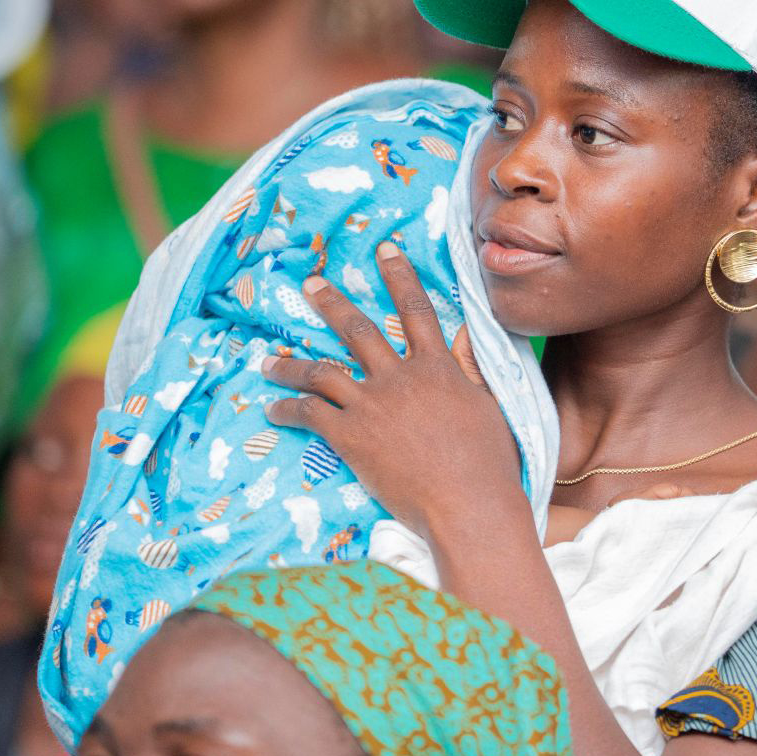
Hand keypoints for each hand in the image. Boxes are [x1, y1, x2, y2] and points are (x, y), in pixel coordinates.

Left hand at [263, 242, 527, 539]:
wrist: (470, 506)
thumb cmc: (489, 464)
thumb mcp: (489, 407)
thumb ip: (472, 368)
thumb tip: (466, 332)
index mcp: (439, 368)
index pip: (417, 310)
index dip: (399, 276)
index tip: (384, 249)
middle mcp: (401, 378)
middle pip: (358, 330)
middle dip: (331, 304)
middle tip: (310, 284)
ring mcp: (373, 406)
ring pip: (322, 372)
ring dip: (291, 364)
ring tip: (267, 359)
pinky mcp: (352, 438)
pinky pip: (310, 414)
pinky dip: (288, 409)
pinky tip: (273, 409)